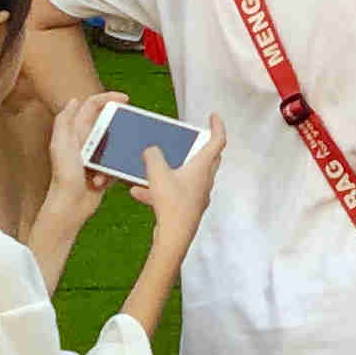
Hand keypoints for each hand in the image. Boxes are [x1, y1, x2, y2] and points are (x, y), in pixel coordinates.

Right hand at [130, 113, 222, 238]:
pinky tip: (138, 192)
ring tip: (154, 166)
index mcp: (203, 167)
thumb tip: (151, 150)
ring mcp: (196, 196)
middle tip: (193, 138)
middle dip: (201, 146)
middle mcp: (204, 181)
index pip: (218, 141)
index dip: (218, 126)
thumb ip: (152, 155)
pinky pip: (172, 193)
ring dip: (172, 169)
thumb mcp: (157, 173)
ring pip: (187, 176)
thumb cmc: (172, 205)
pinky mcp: (186, 208)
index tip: (215, 116)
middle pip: (208, 158)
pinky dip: (158, 190)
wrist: (174, 238)